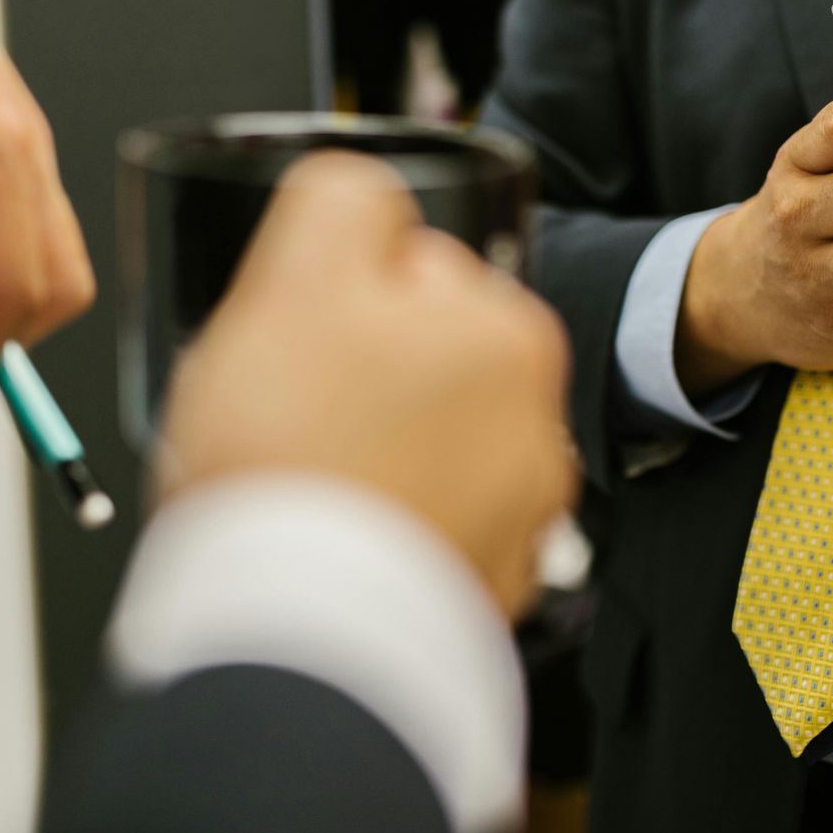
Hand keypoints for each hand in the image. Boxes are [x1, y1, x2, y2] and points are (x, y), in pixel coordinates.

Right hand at [154, 152, 575, 618]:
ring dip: (371, 458)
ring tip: (310, 489)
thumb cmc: (294, 460)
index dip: (335, 301)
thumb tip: (371, 194)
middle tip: (294, 420)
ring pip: (418, 450)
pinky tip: (335, 541)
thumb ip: (345, 203)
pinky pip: (419, 532)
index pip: (410, 274)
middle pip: (419, 365)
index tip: (299, 346)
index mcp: (512, 337)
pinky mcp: (485, 592)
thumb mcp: (300, 278)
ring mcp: (518, 518)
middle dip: (359, 381)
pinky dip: (382, 532)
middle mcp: (539, 426)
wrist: (297, 638)